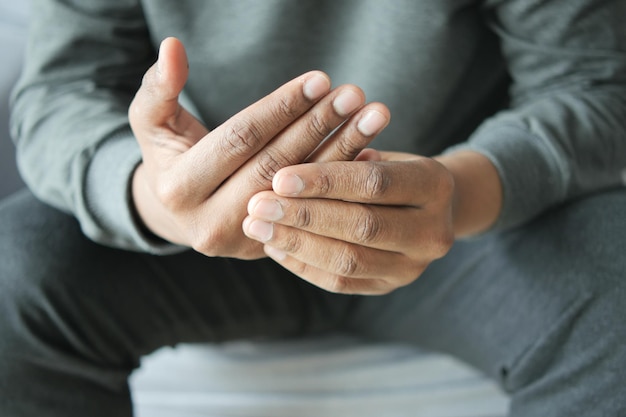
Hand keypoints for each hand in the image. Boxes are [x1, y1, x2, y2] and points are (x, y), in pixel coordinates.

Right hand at [129, 38, 389, 258]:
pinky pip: (313, 211)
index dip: (280, 107)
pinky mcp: (272, 248)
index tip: (320, 78)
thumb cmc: (169, 158)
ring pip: (301, 192)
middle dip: (318, 127)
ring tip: (373, 117)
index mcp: (180, 190)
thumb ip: (159, 88)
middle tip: (355, 94)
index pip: (239, 140)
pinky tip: (370, 153)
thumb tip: (171, 46)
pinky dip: (342, 183)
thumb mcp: (152, 123)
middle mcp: (211, 224)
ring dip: (342, 152)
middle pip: (276, 167)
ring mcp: (245, 241)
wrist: (180, 214)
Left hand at [243, 150, 455, 293]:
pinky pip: (339, 282)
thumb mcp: (378, 154)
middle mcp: (433, 232)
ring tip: (258, 225)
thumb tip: (282, 177)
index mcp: (436, 185)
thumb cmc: (391, 170)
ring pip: (348, 260)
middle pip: (362, 226)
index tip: (279, 177)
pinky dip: (302, 263)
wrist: (426, 208)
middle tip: (257, 204)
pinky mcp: (389, 286)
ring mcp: (413, 267)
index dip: (325, 181)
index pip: (375, 184)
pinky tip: (274, 245)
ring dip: (296, 242)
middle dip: (303, 215)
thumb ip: (343, 160)